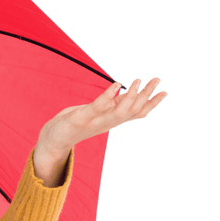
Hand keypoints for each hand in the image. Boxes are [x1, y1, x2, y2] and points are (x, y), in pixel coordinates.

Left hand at [39, 77, 167, 154]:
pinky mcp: (80, 119)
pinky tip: (116, 84)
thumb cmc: (76, 123)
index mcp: (112, 121)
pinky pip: (97, 107)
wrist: (54, 140)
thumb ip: (113, 104)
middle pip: (131, 111)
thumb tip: (130, 92)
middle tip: (157, 80)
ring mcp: (94, 122)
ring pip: (119, 112)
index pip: (136, 113)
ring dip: (131, 96)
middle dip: (146, 96)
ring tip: (138, 80)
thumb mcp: (98, 112)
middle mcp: (107, 123)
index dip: (151, 104)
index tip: (165, 92)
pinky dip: (108, 96)